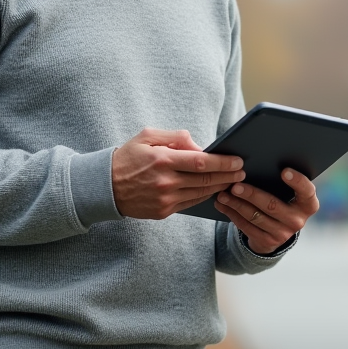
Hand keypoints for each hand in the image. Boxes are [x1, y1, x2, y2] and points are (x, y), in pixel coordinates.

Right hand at [111, 128, 243, 218]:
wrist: (104, 186)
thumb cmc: (128, 157)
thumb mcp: (147, 137)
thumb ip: (175, 137)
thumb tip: (199, 146)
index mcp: (163, 159)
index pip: (201, 162)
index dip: (223, 163)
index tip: (237, 161)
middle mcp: (165, 182)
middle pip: (205, 180)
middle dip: (228, 176)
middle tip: (242, 172)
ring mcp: (164, 199)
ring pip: (201, 194)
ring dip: (220, 187)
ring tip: (233, 181)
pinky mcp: (163, 211)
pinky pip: (190, 204)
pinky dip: (204, 197)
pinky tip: (214, 190)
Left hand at [214, 169, 318, 254]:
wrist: (277, 230)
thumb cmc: (281, 199)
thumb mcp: (287, 192)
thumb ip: (280, 180)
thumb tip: (255, 163)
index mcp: (308, 204)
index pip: (307, 191)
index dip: (298, 182)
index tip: (284, 171)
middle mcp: (298, 220)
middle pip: (273, 205)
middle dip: (252, 194)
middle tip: (236, 185)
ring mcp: (283, 234)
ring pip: (255, 216)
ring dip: (236, 204)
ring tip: (223, 194)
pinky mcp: (267, 242)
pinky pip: (246, 226)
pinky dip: (232, 214)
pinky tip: (222, 205)